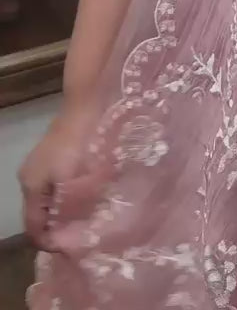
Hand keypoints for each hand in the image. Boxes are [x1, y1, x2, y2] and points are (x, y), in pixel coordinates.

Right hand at [19, 98, 97, 248]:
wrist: (87, 105)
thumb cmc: (80, 146)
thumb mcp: (72, 184)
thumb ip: (67, 212)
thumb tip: (65, 237)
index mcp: (30, 186)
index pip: (33, 229)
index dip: (50, 244)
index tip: (71, 251)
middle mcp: (29, 176)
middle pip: (38, 214)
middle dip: (57, 228)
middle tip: (80, 237)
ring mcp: (40, 164)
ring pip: (47, 199)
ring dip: (63, 211)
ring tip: (84, 219)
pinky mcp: (53, 154)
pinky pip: (55, 185)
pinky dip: (66, 195)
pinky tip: (84, 196)